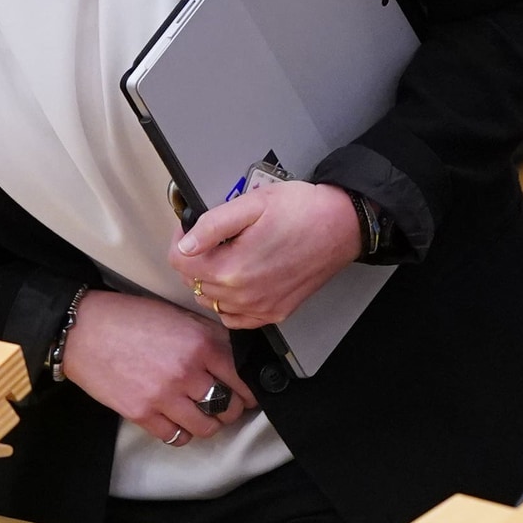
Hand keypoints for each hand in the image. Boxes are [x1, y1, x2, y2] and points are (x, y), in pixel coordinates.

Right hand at [59, 290, 257, 446]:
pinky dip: (183, 433)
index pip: (242, 376)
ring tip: (204, 415)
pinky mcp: (142, 414)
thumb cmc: (128, 317)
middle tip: (228, 405)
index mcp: (200, 342)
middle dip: (233, 408)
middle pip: (229, 405)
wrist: (83, 329)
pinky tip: (179, 421)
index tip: (248, 393)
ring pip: (207, 426)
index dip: (249, 388)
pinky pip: (177, 437)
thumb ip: (207, 336)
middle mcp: (187, 371)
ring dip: (210, 423)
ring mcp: (164, 396)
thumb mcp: (176, 315)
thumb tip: (235, 356)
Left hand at [167, 181, 361, 329]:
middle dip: (195, 259)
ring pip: (212, 302)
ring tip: (228, 254)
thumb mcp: (253, 204)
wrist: (342, 226)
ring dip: (210, 280)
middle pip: (194, 283)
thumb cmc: (303, 211)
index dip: (180, 240)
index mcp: (233, 268)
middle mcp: (244, 295)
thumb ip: (213, 225)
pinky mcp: (275, 313)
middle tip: (212, 237)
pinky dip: (229, 303)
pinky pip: (236, 318)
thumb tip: (186, 243)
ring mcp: (260, 308)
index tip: (189, 230)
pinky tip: (238, 281)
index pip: (180, 263)